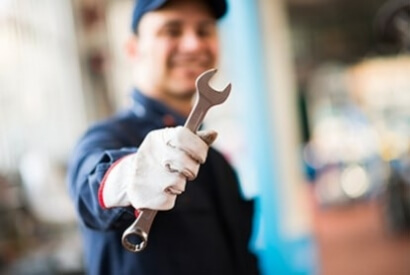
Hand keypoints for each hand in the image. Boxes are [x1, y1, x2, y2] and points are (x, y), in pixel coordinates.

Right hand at [98, 126, 216, 209]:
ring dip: (179, 184)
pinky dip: (168, 198)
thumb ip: (195, 140)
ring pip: (179, 184)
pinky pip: (169, 201)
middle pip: (187, 165)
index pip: (184, 137)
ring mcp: (144, 175)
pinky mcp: (142, 196)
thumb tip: (214, 134)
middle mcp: (150, 154)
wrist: (129, 176)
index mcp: (159, 138)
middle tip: (183, 170)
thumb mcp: (174, 143)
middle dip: (191, 169)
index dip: (198, 149)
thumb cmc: (161, 156)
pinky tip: (159, 190)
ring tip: (168, 179)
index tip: (199, 156)